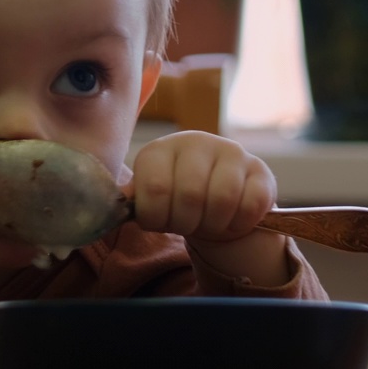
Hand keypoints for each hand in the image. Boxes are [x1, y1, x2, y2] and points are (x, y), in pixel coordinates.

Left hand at [126, 130, 274, 241]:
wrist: (219, 196)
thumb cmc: (177, 198)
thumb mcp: (150, 196)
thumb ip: (134, 200)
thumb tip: (107, 208)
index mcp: (161, 149)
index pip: (154, 188)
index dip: (156, 217)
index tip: (160, 222)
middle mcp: (196, 142)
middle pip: (190, 196)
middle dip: (186, 223)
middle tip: (186, 226)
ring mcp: (231, 152)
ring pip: (223, 200)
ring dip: (213, 225)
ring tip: (208, 224)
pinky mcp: (260, 170)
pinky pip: (252, 205)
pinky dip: (239, 224)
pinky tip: (231, 221)